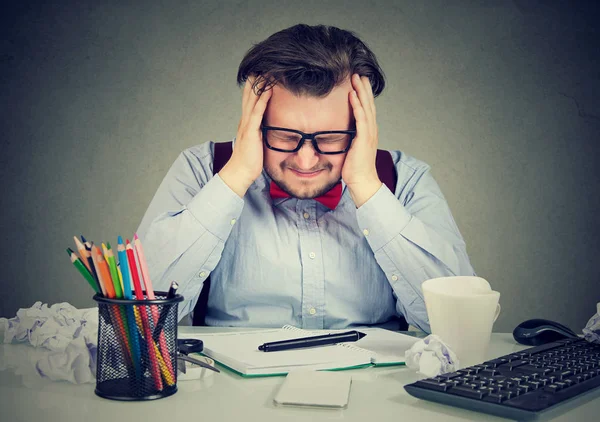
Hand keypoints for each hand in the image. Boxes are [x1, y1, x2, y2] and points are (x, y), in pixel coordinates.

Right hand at [219, 77, 271, 196]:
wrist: (241, 172)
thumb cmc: (250, 160)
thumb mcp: (256, 141)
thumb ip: (260, 132)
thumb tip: (268, 127)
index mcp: (246, 122)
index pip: (250, 99)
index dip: (254, 85)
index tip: (261, 72)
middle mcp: (245, 120)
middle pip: (249, 95)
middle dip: (255, 80)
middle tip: (262, 64)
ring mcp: (247, 125)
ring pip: (252, 100)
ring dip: (259, 85)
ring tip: (265, 71)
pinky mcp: (251, 131)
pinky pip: (257, 113)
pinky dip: (262, 100)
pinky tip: (268, 90)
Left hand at [343, 73, 382, 206]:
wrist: (362, 181)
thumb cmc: (354, 167)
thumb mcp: (351, 148)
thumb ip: (348, 137)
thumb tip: (338, 131)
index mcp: (368, 131)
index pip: (367, 108)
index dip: (363, 93)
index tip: (358, 81)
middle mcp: (371, 129)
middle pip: (368, 103)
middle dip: (364, 87)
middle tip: (358, 72)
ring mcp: (369, 133)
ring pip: (366, 107)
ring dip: (361, 91)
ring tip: (356, 78)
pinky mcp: (364, 139)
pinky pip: (361, 118)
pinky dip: (357, 106)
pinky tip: (352, 95)